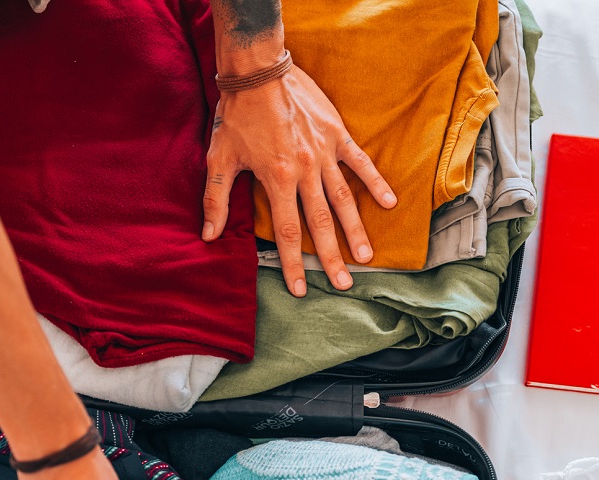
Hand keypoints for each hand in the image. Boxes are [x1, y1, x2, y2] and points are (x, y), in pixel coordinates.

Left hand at [201, 65, 396, 297]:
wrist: (258, 71)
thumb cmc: (236, 116)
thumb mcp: (220, 159)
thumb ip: (216, 200)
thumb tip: (209, 236)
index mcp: (277, 179)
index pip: (288, 232)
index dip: (294, 263)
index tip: (302, 289)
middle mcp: (305, 170)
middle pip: (322, 222)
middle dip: (332, 256)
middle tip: (345, 284)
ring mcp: (324, 153)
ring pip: (344, 199)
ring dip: (356, 229)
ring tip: (367, 256)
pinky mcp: (336, 134)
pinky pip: (360, 162)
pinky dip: (375, 182)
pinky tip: (390, 203)